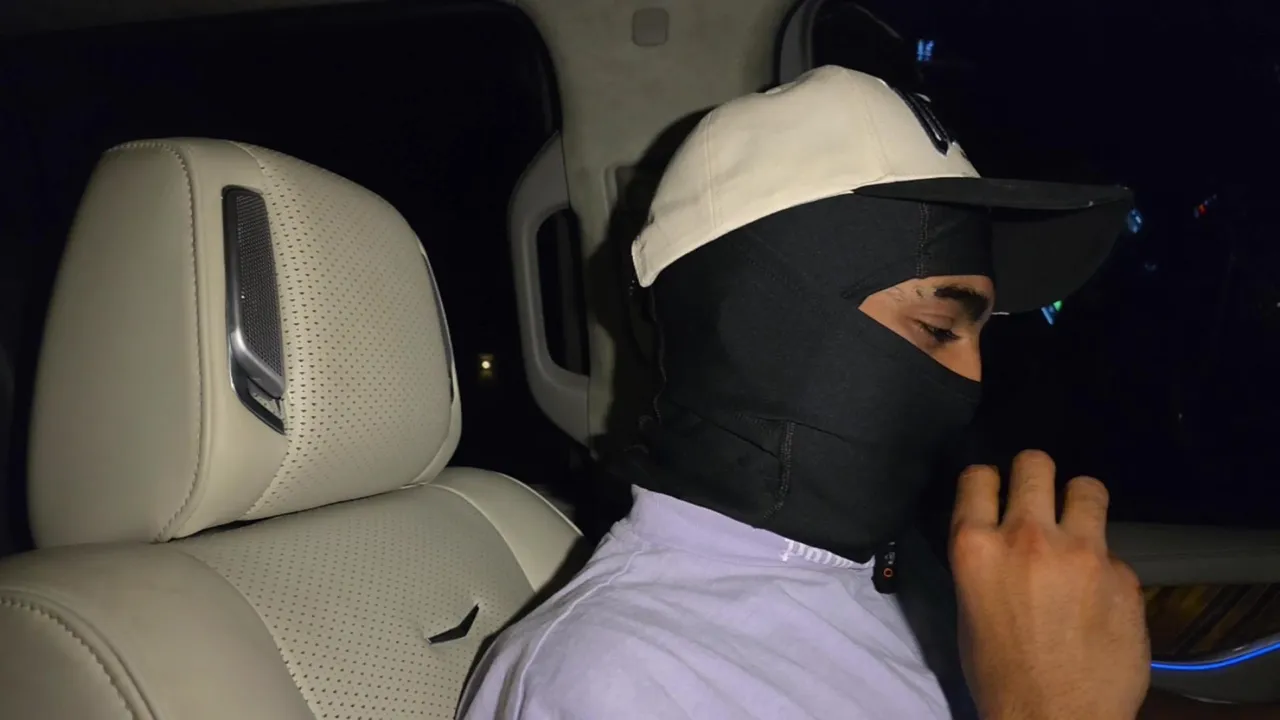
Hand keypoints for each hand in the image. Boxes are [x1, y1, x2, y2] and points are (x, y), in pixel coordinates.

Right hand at [949, 450, 1150, 719]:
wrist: (1057, 719)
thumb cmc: (1000, 674)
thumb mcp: (970, 608)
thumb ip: (986, 561)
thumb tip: (1001, 540)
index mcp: (975, 548)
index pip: (978, 476)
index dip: (988, 482)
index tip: (996, 492)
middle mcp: (1027, 537)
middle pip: (1035, 464)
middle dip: (1036, 474)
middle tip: (1041, 497)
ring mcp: (1081, 553)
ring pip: (1087, 488)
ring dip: (1080, 502)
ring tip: (1080, 526)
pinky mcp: (1124, 575)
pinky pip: (1114, 551)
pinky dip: (1105, 567)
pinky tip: (1099, 597)